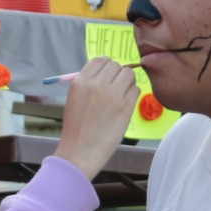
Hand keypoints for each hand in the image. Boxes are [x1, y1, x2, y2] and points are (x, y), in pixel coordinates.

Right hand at [52, 57, 139, 179]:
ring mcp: (113, 96)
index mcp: (81, 82)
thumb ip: (88, 83)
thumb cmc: (76, 127)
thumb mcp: (74, 99)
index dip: (106, 65)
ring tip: (121, 94)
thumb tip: (107, 72)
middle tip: (115, 86)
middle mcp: (97, 85)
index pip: (100, 60)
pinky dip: (132, 94)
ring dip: (127, 82)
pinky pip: (136, 89)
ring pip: (129, 74)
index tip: (108, 74)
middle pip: (116, 65)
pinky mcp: (126, 107)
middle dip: (117, 73)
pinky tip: (125, 104)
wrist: (81, 151)